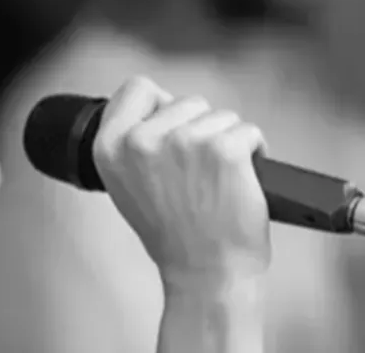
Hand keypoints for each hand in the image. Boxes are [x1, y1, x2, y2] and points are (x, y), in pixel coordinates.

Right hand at [91, 76, 270, 291]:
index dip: (160, 107)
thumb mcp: (125, 185)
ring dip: (226, 141)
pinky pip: (249, 130)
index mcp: (110, 147)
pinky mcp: (223, 149)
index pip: (137, 89)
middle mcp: (141, 141)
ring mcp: (183, 142)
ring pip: (219, 115)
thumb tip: (156, 107)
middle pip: (184, 100)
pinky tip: (242, 177)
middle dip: (198, 129)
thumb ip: (130, 142)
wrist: (207, 275)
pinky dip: (255, 150)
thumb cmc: (175, 237)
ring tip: (217, 179)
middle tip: (196, 172)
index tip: (171, 130)